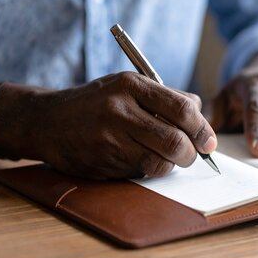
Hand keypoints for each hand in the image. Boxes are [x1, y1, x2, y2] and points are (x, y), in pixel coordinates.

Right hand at [0, 72, 216, 178]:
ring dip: (171, 165)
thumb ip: (166, 98)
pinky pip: (140, 172)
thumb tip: (200, 115)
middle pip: (175, 140)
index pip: (182, 108)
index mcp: (131, 85)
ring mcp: (109, 138)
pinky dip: (150, 170)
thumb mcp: (128, 87)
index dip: (202, 129)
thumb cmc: (97, 104)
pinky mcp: (102, 161)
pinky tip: (142, 160)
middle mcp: (120, 110)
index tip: (209, 141)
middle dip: (191, 154)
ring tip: (166, 157)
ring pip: (160, 162)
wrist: (47, 121)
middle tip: (191, 155)